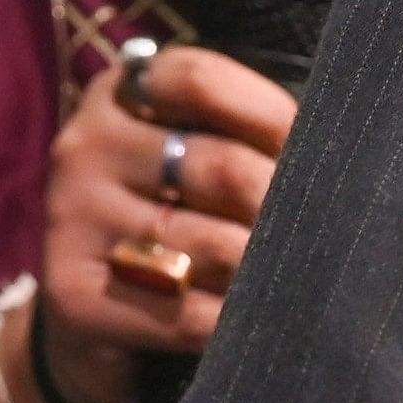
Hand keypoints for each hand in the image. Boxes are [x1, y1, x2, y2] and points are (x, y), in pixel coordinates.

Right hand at [33, 46, 295, 402]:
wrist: (86, 317)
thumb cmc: (166, 217)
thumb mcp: (187, 157)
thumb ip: (240, 136)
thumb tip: (329, 152)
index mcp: (117, 96)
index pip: (201, 78)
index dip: (270, 114)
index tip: (306, 152)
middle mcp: (85, 145)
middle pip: (221, 166)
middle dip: (282, 209)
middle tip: (316, 236)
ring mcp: (73, 217)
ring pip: (213, 246)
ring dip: (262, 272)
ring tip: (284, 282)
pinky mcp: (74, 292)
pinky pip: (187, 313)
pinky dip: (233, 324)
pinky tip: (248, 324)